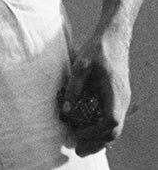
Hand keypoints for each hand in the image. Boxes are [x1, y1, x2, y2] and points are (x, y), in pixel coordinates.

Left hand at [60, 33, 130, 155]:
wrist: (114, 37)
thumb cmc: (98, 49)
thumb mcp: (81, 65)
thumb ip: (74, 87)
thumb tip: (65, 110)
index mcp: (115, 92)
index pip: (110, 122)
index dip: (94, 132)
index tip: (77, 134)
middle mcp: (122, 99)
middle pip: (114, 130)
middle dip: (96, 142)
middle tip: (77, 150)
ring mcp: (122, 99)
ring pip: (115, 127)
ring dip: (99, 137)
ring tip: (80, 144)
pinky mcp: (117, 97)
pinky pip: (113, 118)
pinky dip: (102, 128)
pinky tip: (88, 130)